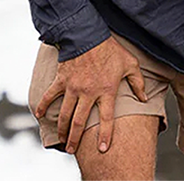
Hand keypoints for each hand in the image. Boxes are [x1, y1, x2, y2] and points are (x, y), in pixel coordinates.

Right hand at [33, 36, 147, 155]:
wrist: (87, 34)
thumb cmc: (110, 49)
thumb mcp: (130, 64)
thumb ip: (137, 83)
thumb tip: (144, 98)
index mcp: (106, 91)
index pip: (107, 119)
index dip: (105, 136)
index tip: (102, 149)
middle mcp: (88, 93)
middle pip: (79, 121)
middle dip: (75, 139)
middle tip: (71, 150)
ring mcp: (73, 87)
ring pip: (65, 113)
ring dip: (62, 128)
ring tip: (61, 140)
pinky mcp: (62, 80)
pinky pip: (50, 95)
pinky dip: (43, 105)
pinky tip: (39, 116)